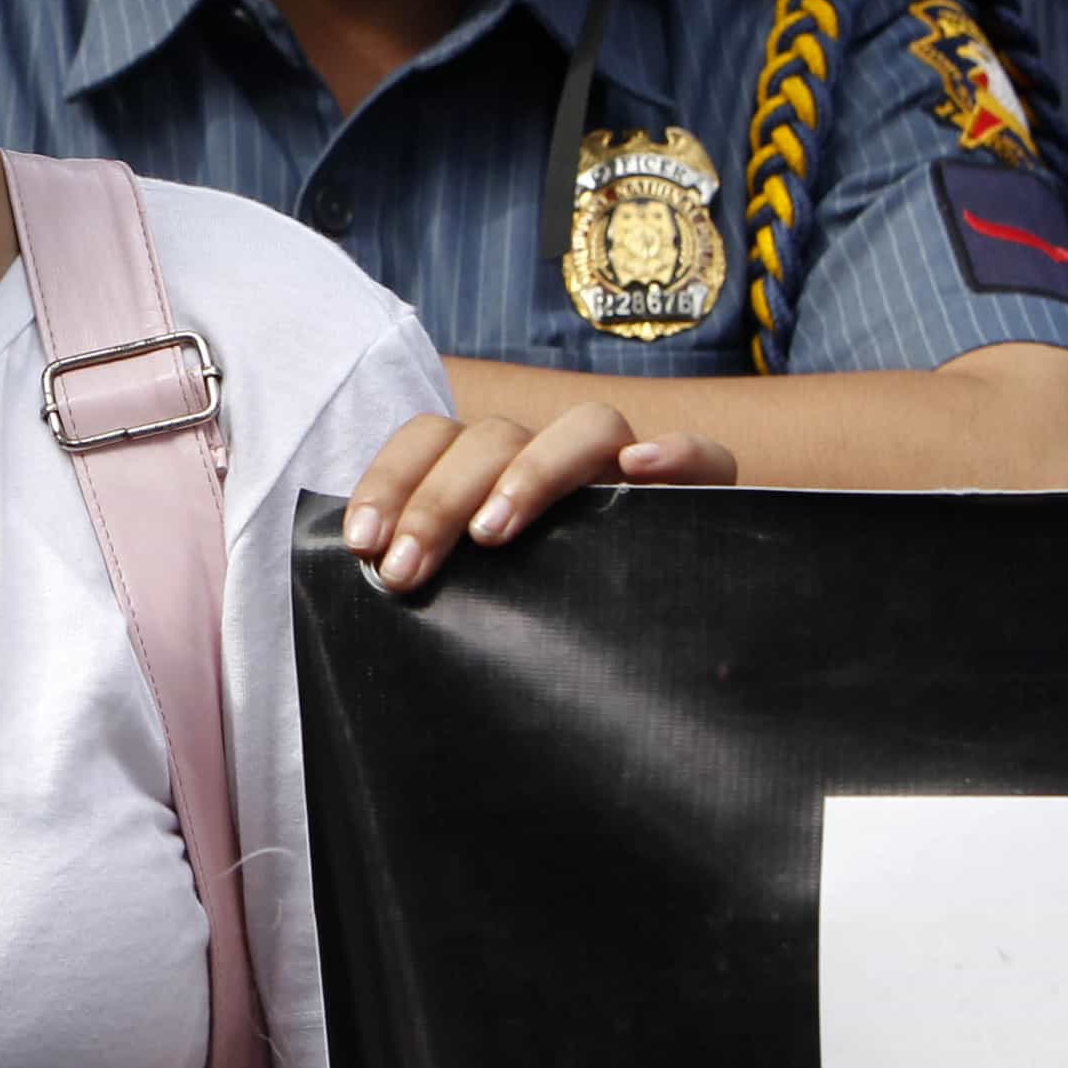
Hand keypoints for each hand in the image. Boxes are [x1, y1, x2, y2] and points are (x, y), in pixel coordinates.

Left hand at [344, 401, 735, 593]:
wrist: (657, 641)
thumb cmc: (542, 617)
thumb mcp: (478, 593)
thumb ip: (436, 572)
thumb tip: (366, 577)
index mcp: (496, 468)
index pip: (434, 436)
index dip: (391, 479)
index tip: (364, 542)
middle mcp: (557, 457)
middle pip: (492, 438)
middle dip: (437, 501)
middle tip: (405, 571)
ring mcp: (629, 469)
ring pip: (587, 426)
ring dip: (533, 471)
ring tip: (494, 533)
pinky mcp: (701, 493)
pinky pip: (703, 455)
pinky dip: (676, 453)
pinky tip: (641, 469)